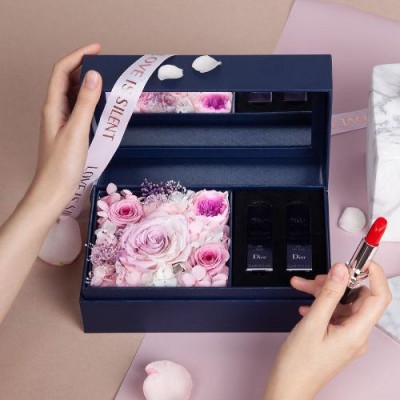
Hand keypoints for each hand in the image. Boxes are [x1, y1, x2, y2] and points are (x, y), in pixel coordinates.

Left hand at [27, 43, 102, 220]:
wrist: (54, 191)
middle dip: (84, 67)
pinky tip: (102, 105)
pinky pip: (79, 109)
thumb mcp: (77, 131)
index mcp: (53, 107)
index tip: (98, 49)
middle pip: (66, 80)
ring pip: (73, 94)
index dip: (78, 56)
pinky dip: (90, 101)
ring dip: (87, 84)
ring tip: (107, 81)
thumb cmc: (62, 165)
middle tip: (107, 64)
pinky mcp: (69, 132)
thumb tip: (94, 75)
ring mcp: (61, 122)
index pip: (61, 71)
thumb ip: (85, 103)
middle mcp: (55, 111)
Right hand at [264, 262, 391, 399]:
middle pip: (356, 297)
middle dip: (336, 283)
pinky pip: (334, 313)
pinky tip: (305, 304)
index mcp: (356, 332)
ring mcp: (347, 336)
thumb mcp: (312, 322)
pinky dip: (320, 304)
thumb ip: (329, 294)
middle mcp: (356, 334)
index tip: (362, 260)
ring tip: (303, 288)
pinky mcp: (337, 337)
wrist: (289, 385)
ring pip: (342, 303)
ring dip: (323, 292)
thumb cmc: (299, 363)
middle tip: (318, 278)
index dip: (373, 275)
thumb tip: (341, 270)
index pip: (378, 296)